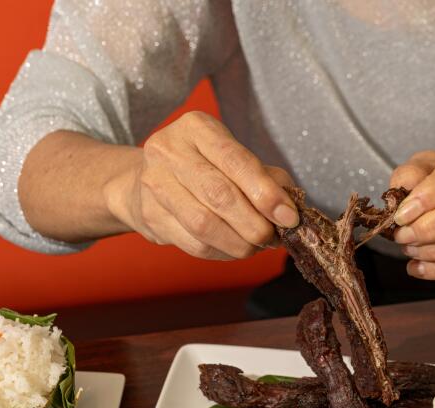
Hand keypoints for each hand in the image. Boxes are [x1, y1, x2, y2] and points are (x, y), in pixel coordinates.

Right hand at [106, 111, 298, 259]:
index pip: (236, 160)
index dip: (266, 192)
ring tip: (257, 245)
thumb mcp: (234, 157)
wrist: (145, 179)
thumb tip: (288, 209)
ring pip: (204, 224)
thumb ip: (265, 177)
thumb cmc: (203, 167)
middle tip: (274, 236)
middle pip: (219, 194)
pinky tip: (234, 248)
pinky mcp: (150, 216)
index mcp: (196, 128)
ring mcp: (155, 184)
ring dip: (240, 242)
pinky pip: (194, 244)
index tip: (289, 217)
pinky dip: (223, 251)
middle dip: (255, 223)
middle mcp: (169, 151)